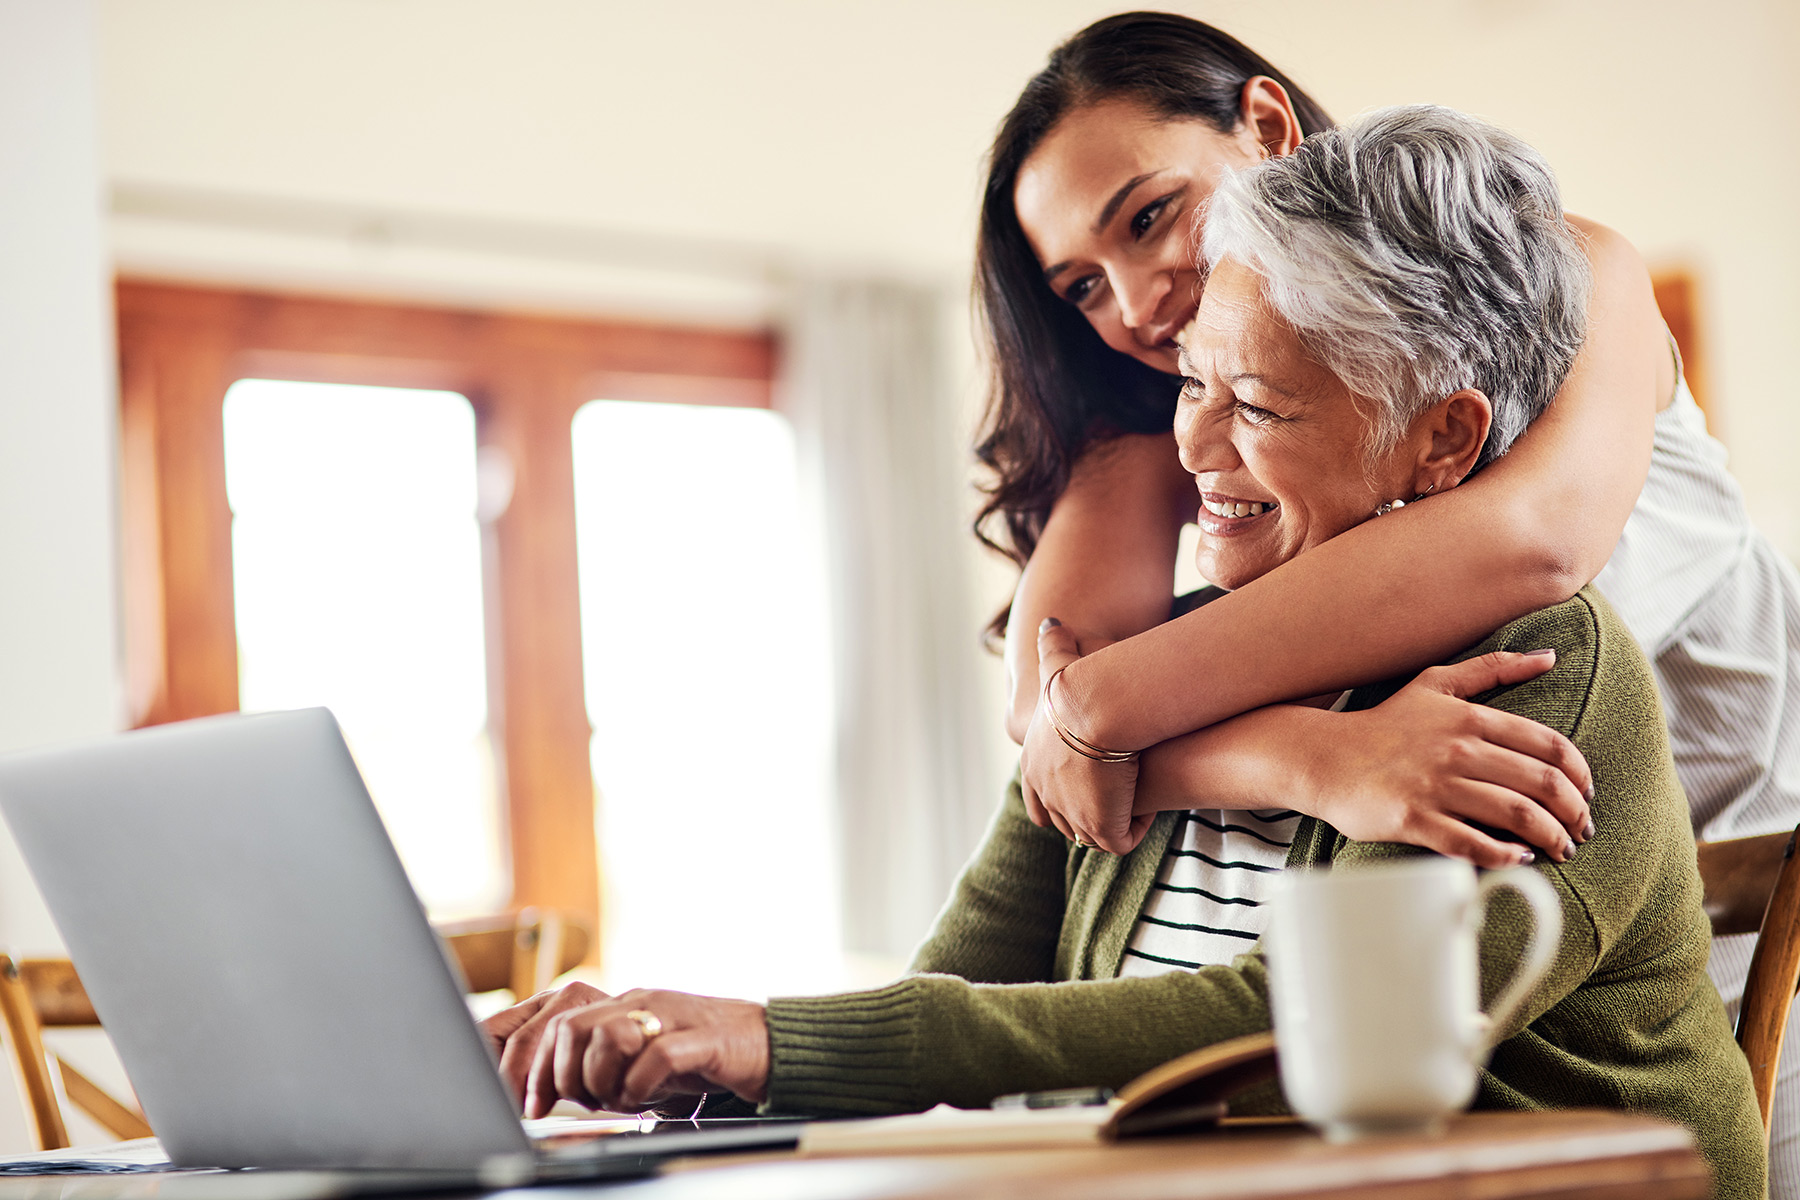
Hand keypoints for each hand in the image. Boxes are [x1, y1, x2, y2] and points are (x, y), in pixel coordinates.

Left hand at [480, 982, 769, 1116]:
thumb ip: (603, 1062)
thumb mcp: (642, 1056)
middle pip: (571, 1028)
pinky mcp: (702, 1039)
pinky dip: (641, 1086)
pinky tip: (648, 1099)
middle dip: (563, 1076)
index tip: (531, 1104)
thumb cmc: (702, 1054)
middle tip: (580, 1104)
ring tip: (620, 1100)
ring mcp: (671, 1017)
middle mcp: (641, 1003)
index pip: (556, 1023)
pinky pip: (656, 1057)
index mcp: (622, 1005)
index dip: (534, 1066)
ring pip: (607, 1038)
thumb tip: (553, 1088)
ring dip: (603, 1081)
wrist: (768, 1043)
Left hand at [1020, 619, 1154, 854]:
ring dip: (1114, 821)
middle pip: (1064, 822)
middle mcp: (1046, 794)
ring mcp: (1071, 815)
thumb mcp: (1060, 664)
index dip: (1060, 798)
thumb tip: (1051, 622)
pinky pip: (1120, 840)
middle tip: (1116, 798)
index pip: (1038, 799)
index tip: (1088, 787)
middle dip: (1089, 814)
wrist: (1097, 707)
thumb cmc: (1081, 683)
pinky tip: (1151, 806)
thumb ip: (1053, 645)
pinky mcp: (1101, 827)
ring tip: (1137, 802)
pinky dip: (1136, 827)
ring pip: (1092, 835)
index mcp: (1032, 765)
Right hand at [1303, 650, 1592, 866]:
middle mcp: (1458, 750)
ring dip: (1550, 838)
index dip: (1579, 775)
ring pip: (1515, 815)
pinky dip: (1504, 856)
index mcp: (1470, 718)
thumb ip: (1494, 668)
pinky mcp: (1413, 819)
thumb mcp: (1437, 684)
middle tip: (1580, 830)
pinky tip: (1517, 859)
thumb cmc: (1384, 725)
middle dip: (1573, 813)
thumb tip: (1549, 656)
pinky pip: (1473, 843)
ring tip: (1560, 850)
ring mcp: (1435, 786)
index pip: (1548, 746)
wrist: (1324, 758)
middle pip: (1541, 784)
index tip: (1585, 794)